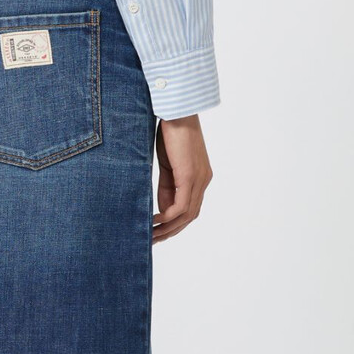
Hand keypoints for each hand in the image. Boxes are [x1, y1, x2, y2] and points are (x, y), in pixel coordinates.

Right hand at [153, 115, 212, 243]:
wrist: (176, 111)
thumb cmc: (170, 133)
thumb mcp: (168, 165)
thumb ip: (167, 187)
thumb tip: (162, 210)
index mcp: (199, 177)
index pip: (189, 209)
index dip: (174, 224)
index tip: (157, 232)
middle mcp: (203, 180)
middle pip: (190, 216)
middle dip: (171, 231)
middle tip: (153, 241)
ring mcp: (198, 179)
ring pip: (186, 215)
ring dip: (168, 229)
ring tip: (151, 236)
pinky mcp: (189, 176)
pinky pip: (180, 206)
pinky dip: (167, 217)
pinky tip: (153, 221)